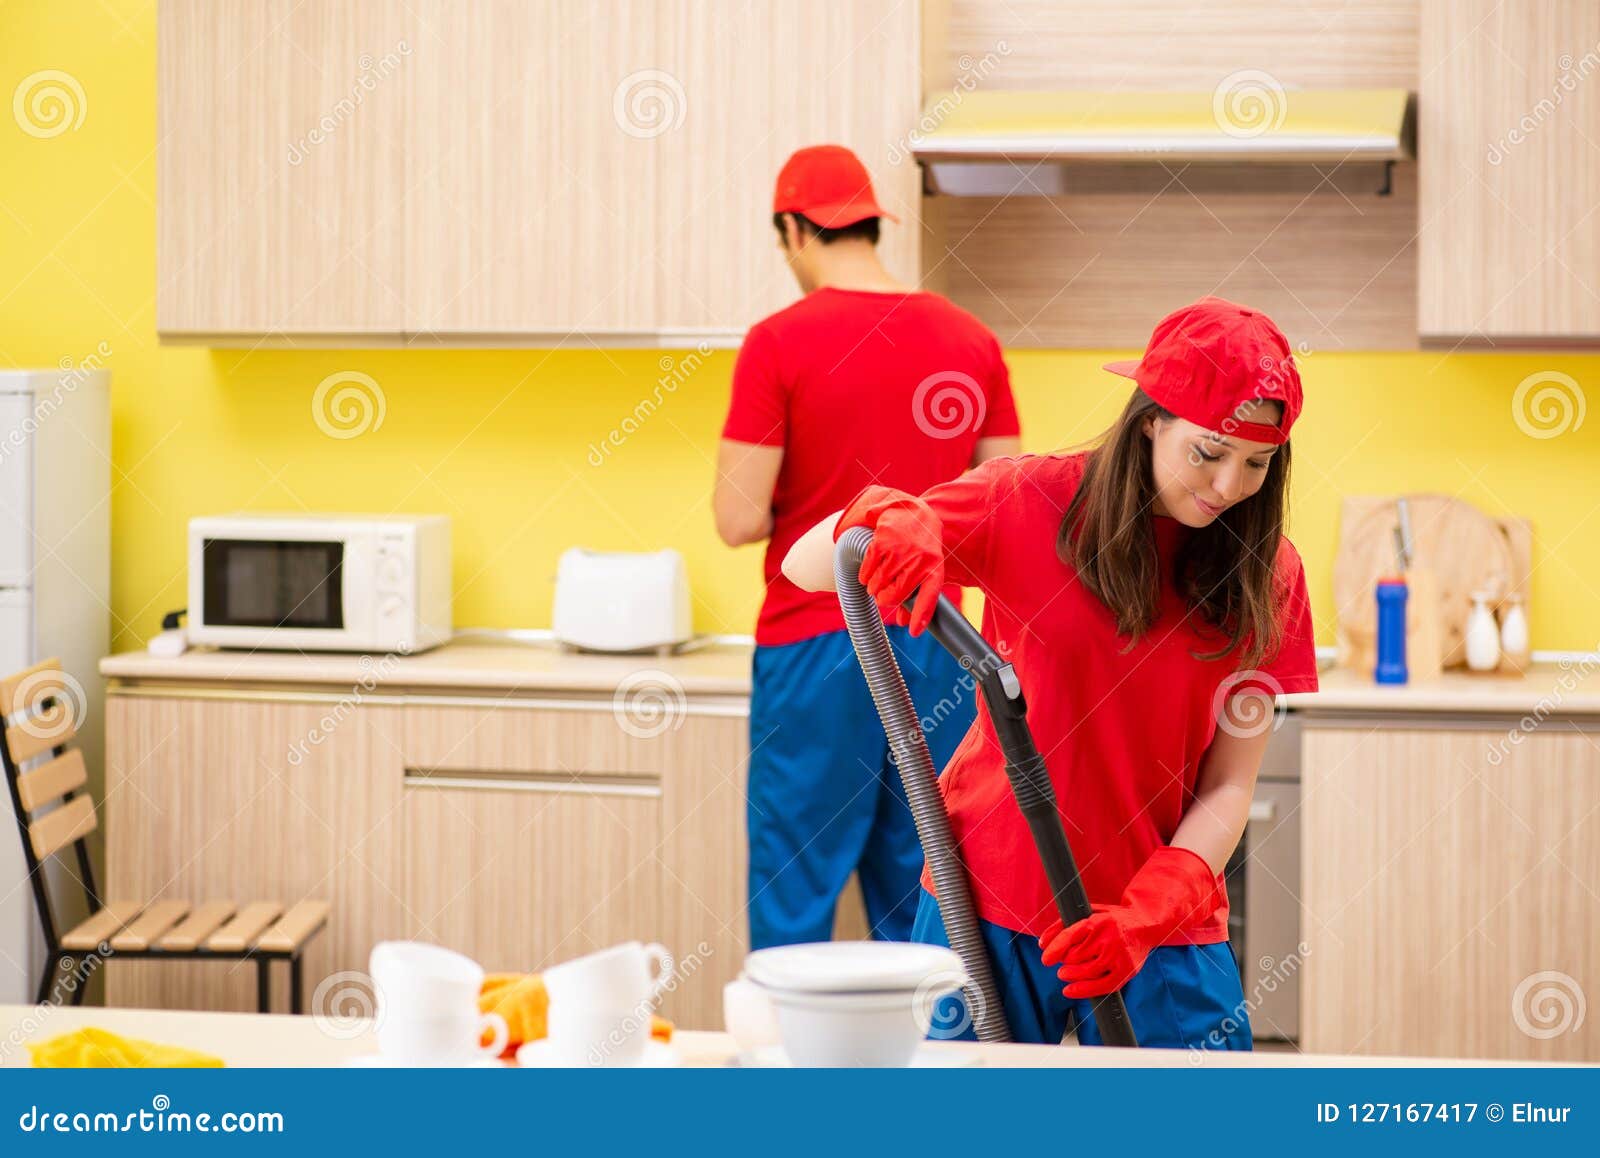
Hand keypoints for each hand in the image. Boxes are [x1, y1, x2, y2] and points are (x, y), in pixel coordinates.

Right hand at [836, 486, 945, 634]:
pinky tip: (868, 574)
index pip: (929, 597)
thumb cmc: (920, 550)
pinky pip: (867, 570)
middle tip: (882, 596)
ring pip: (878, 584)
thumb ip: (916, 597)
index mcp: (934, 570)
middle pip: (894, 595)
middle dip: (884, 599)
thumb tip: (907, 626)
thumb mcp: (925, 571)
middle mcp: (919, 561)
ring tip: (876, 582)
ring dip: (873, 587)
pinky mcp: (883, 542)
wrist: (915, 514)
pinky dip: (864, 576)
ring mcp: (900, 551)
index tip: (913, 632)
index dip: (920, 616)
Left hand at [1037, 846, 1222, 998]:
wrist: (1145, 925)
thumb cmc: (1112, 919)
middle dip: (1065, 960)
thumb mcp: (1088, 913)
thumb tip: (1042, 943)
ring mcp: (1119, 956)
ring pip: (1086, 972)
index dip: (1055, 949)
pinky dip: (1084, 990)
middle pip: (1076, 957)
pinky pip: (1102, 986)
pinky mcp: (1126, 971)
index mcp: (1097, 921)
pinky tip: (1070, 990)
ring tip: (1064, 973)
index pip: (1071, 935)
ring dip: (1070, 975)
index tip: (1045, 959)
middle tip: (1064, 961)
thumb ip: (1063, 925)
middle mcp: (1109, 938)